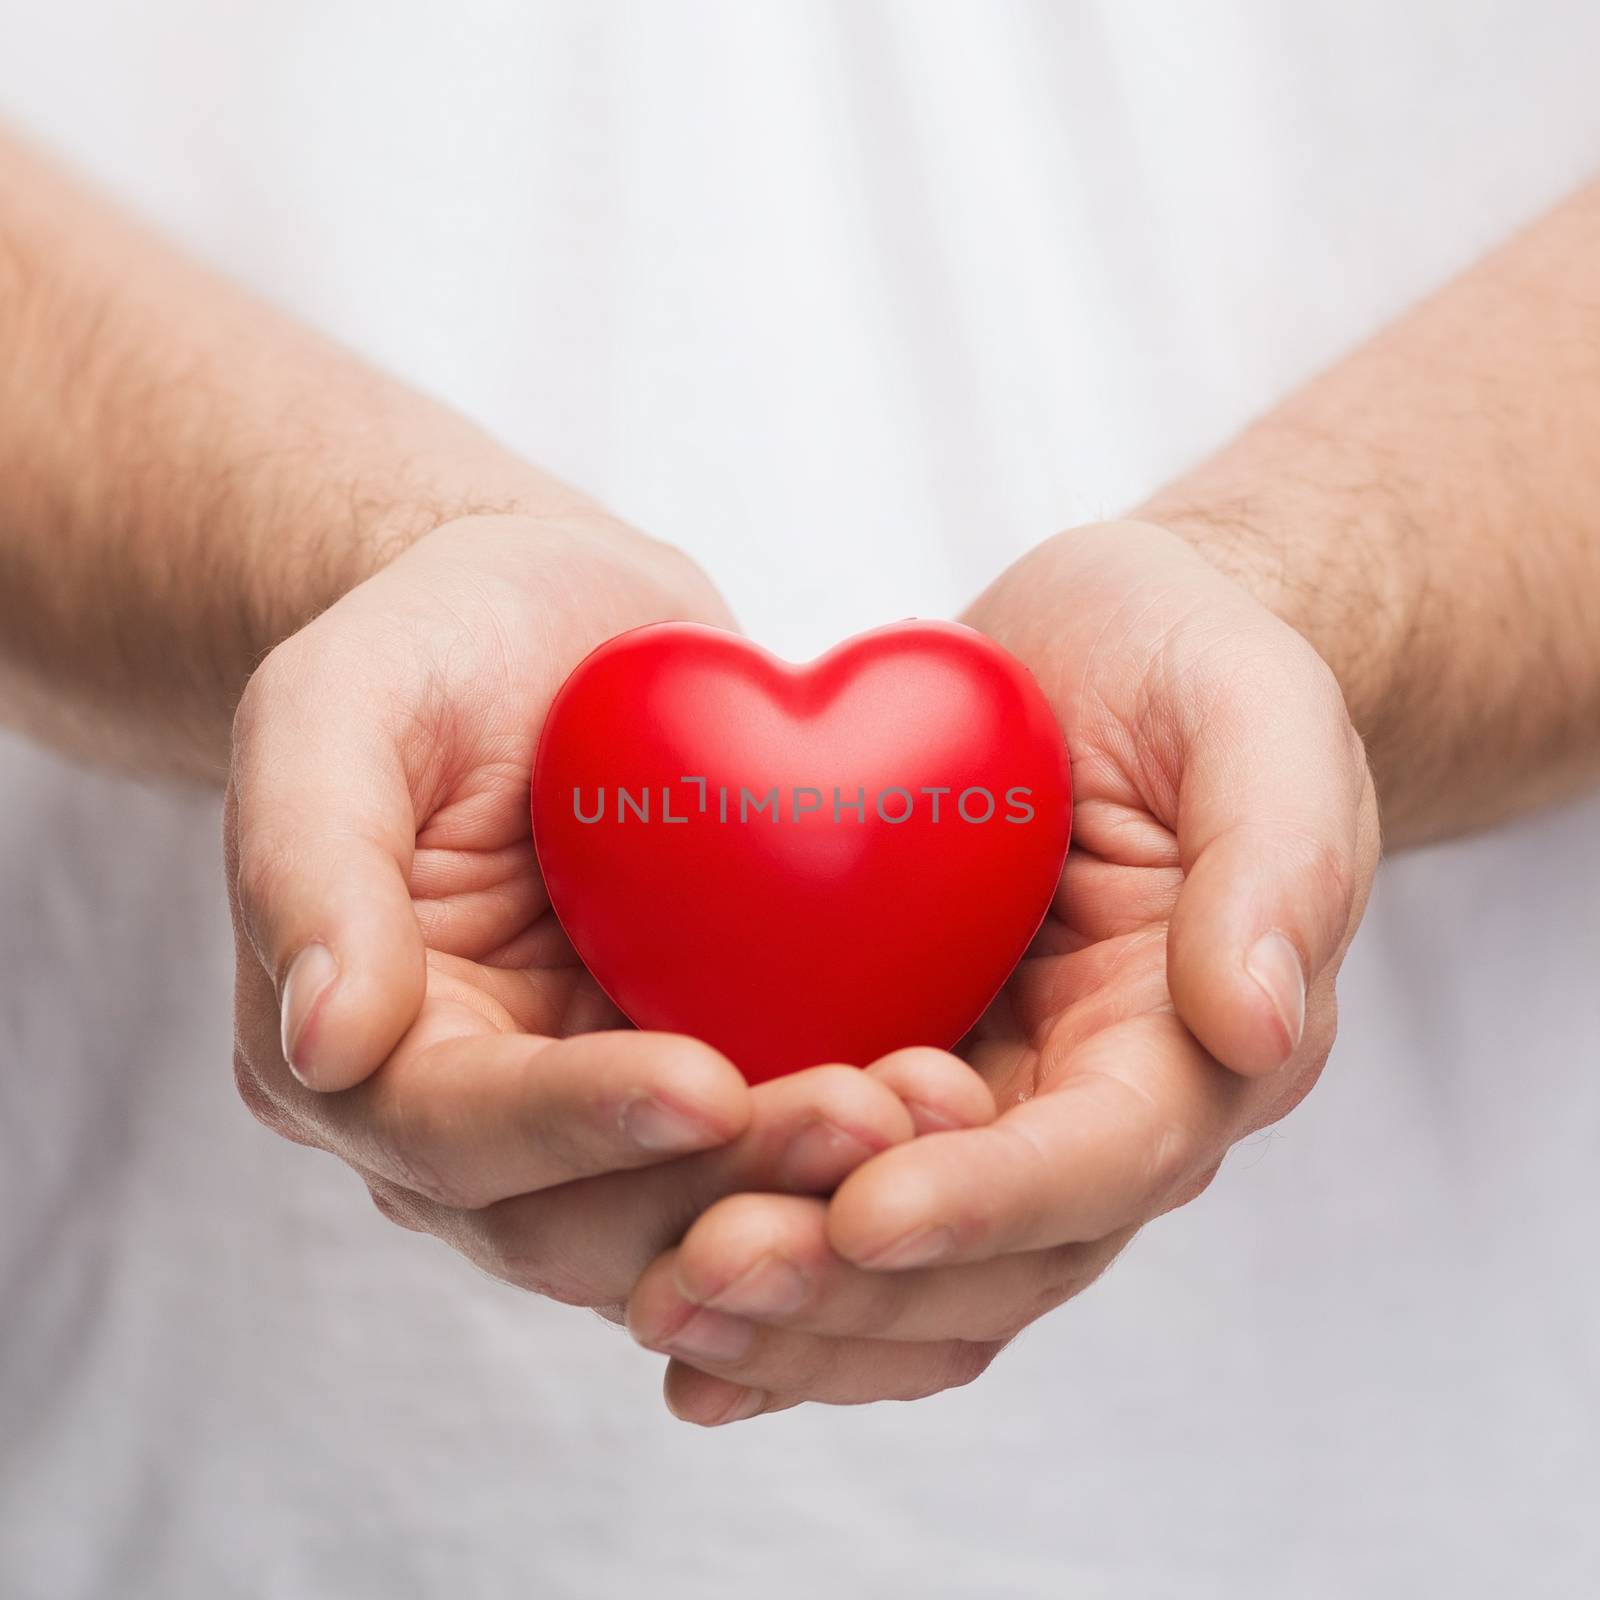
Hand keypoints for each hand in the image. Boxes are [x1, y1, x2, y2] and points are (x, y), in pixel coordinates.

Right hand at [227, 511, 993, 1306]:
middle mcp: (468, 1118)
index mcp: (356, 1054)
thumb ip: (308, 860)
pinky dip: (846, 1147)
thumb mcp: (334, 703)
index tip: (703, 1084)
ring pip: (691, 1213)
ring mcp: (587, 1110)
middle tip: (869, 1118)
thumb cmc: (430, 644)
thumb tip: (325, 1042)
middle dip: (727, 1179)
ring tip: (928, 1110)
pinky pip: (765, 1145)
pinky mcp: (692, 1072)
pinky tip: (946, 1093)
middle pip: (583, 1216)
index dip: (574, 1126)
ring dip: (808, 1183)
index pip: (453, 1134)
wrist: (552, 626)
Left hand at [625, 520, 1379, 1421]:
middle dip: (852, 1287)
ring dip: (790, 1312)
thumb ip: (1278, 857)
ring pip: (905, 1272)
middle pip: (989, 1261)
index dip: (989, 1199)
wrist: (1098, 652)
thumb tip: (1257, 1024)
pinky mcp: (896, 1074)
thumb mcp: (1253, 708)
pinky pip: (833, 1201)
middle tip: (708, 1273)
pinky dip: (769, 1275)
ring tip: (660, 1302)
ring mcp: (989, 1106)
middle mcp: (1090, 1108)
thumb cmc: (1182, 662)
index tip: (865, 1213)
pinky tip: (659, 1294)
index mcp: (1189, 1042)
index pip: (1104, 1159)